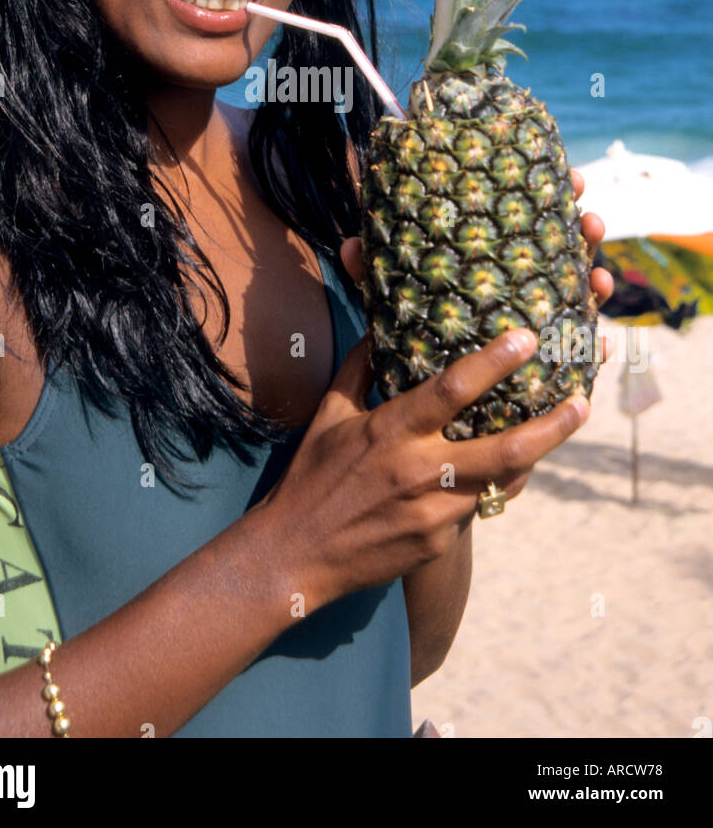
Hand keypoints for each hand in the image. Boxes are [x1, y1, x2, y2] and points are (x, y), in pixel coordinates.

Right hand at [257, 327, 589, 610]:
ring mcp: (434, 512)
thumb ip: (360, 366)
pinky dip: (501, 482)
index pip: (454, 389)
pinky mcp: (438, 542)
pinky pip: (481, 506)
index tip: (527, 337)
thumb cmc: (311, 477)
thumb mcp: (330, 413)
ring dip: (537, 453)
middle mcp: (420, 471)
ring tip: (564, 423)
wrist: (295, 554)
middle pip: (507, 448)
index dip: (495, 361)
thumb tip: (382, 324)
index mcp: (392, 430)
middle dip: (553, 425)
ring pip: (505, 481)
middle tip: (583, 400)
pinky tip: (515, 464)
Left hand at [341, 167, 615, 361]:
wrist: (412, 410)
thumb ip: (375, 276)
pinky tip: (602, 342)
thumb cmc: (408, 336)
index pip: (529, 220)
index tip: (573, 178)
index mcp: (492, 257)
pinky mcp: (544, 362)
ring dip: (596, 282)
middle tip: (590, 219)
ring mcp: (538, 319)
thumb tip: (349, 246)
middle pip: (564, 249)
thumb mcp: (393, 301)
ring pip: (578, 296)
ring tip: (599, 278)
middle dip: (586, 232)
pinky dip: (592, 346)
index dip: (555, 196)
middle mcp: (522, 282)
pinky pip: (575, 352)